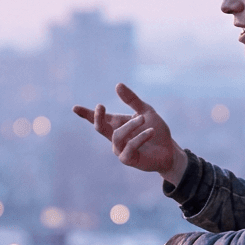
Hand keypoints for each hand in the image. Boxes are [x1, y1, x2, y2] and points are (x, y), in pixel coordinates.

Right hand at [72, 83, 187, 184]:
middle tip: (100, 106)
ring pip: (117, 136)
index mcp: (117, 125)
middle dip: (97, 117)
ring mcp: (120, 150)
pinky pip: (130, 147)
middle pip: (100, 127)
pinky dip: (140, 137)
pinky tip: (150, 131)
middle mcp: (115, 138)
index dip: (86, 114)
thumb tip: (117, 85)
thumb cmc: (155, 130)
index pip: (99, 119)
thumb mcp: (146, 111)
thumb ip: (132, 100)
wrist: (169, 150)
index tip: (75, 108)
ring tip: (143, 118)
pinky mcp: (129, 159)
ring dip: (130, 125)